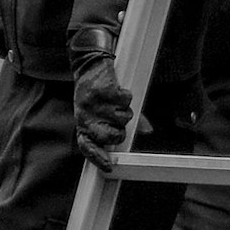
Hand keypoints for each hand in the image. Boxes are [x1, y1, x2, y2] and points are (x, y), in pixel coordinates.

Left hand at [72, 48, 140, 167]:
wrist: (89, 63)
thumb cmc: (95, 91)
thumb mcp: (100, 109)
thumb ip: (120, 123)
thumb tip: (147, 131)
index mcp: (82, 123)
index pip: (86, 146)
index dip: (97, 158)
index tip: (109, 166)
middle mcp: (85, 115)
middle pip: (111, 136)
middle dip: (120, 132)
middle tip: (119, 120)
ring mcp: (94, 103)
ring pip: (123, 118)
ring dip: (125, 110)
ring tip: (115, 101)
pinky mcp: (104, 90)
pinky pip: (126, 101)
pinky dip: (127, 96)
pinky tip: (117, 90)